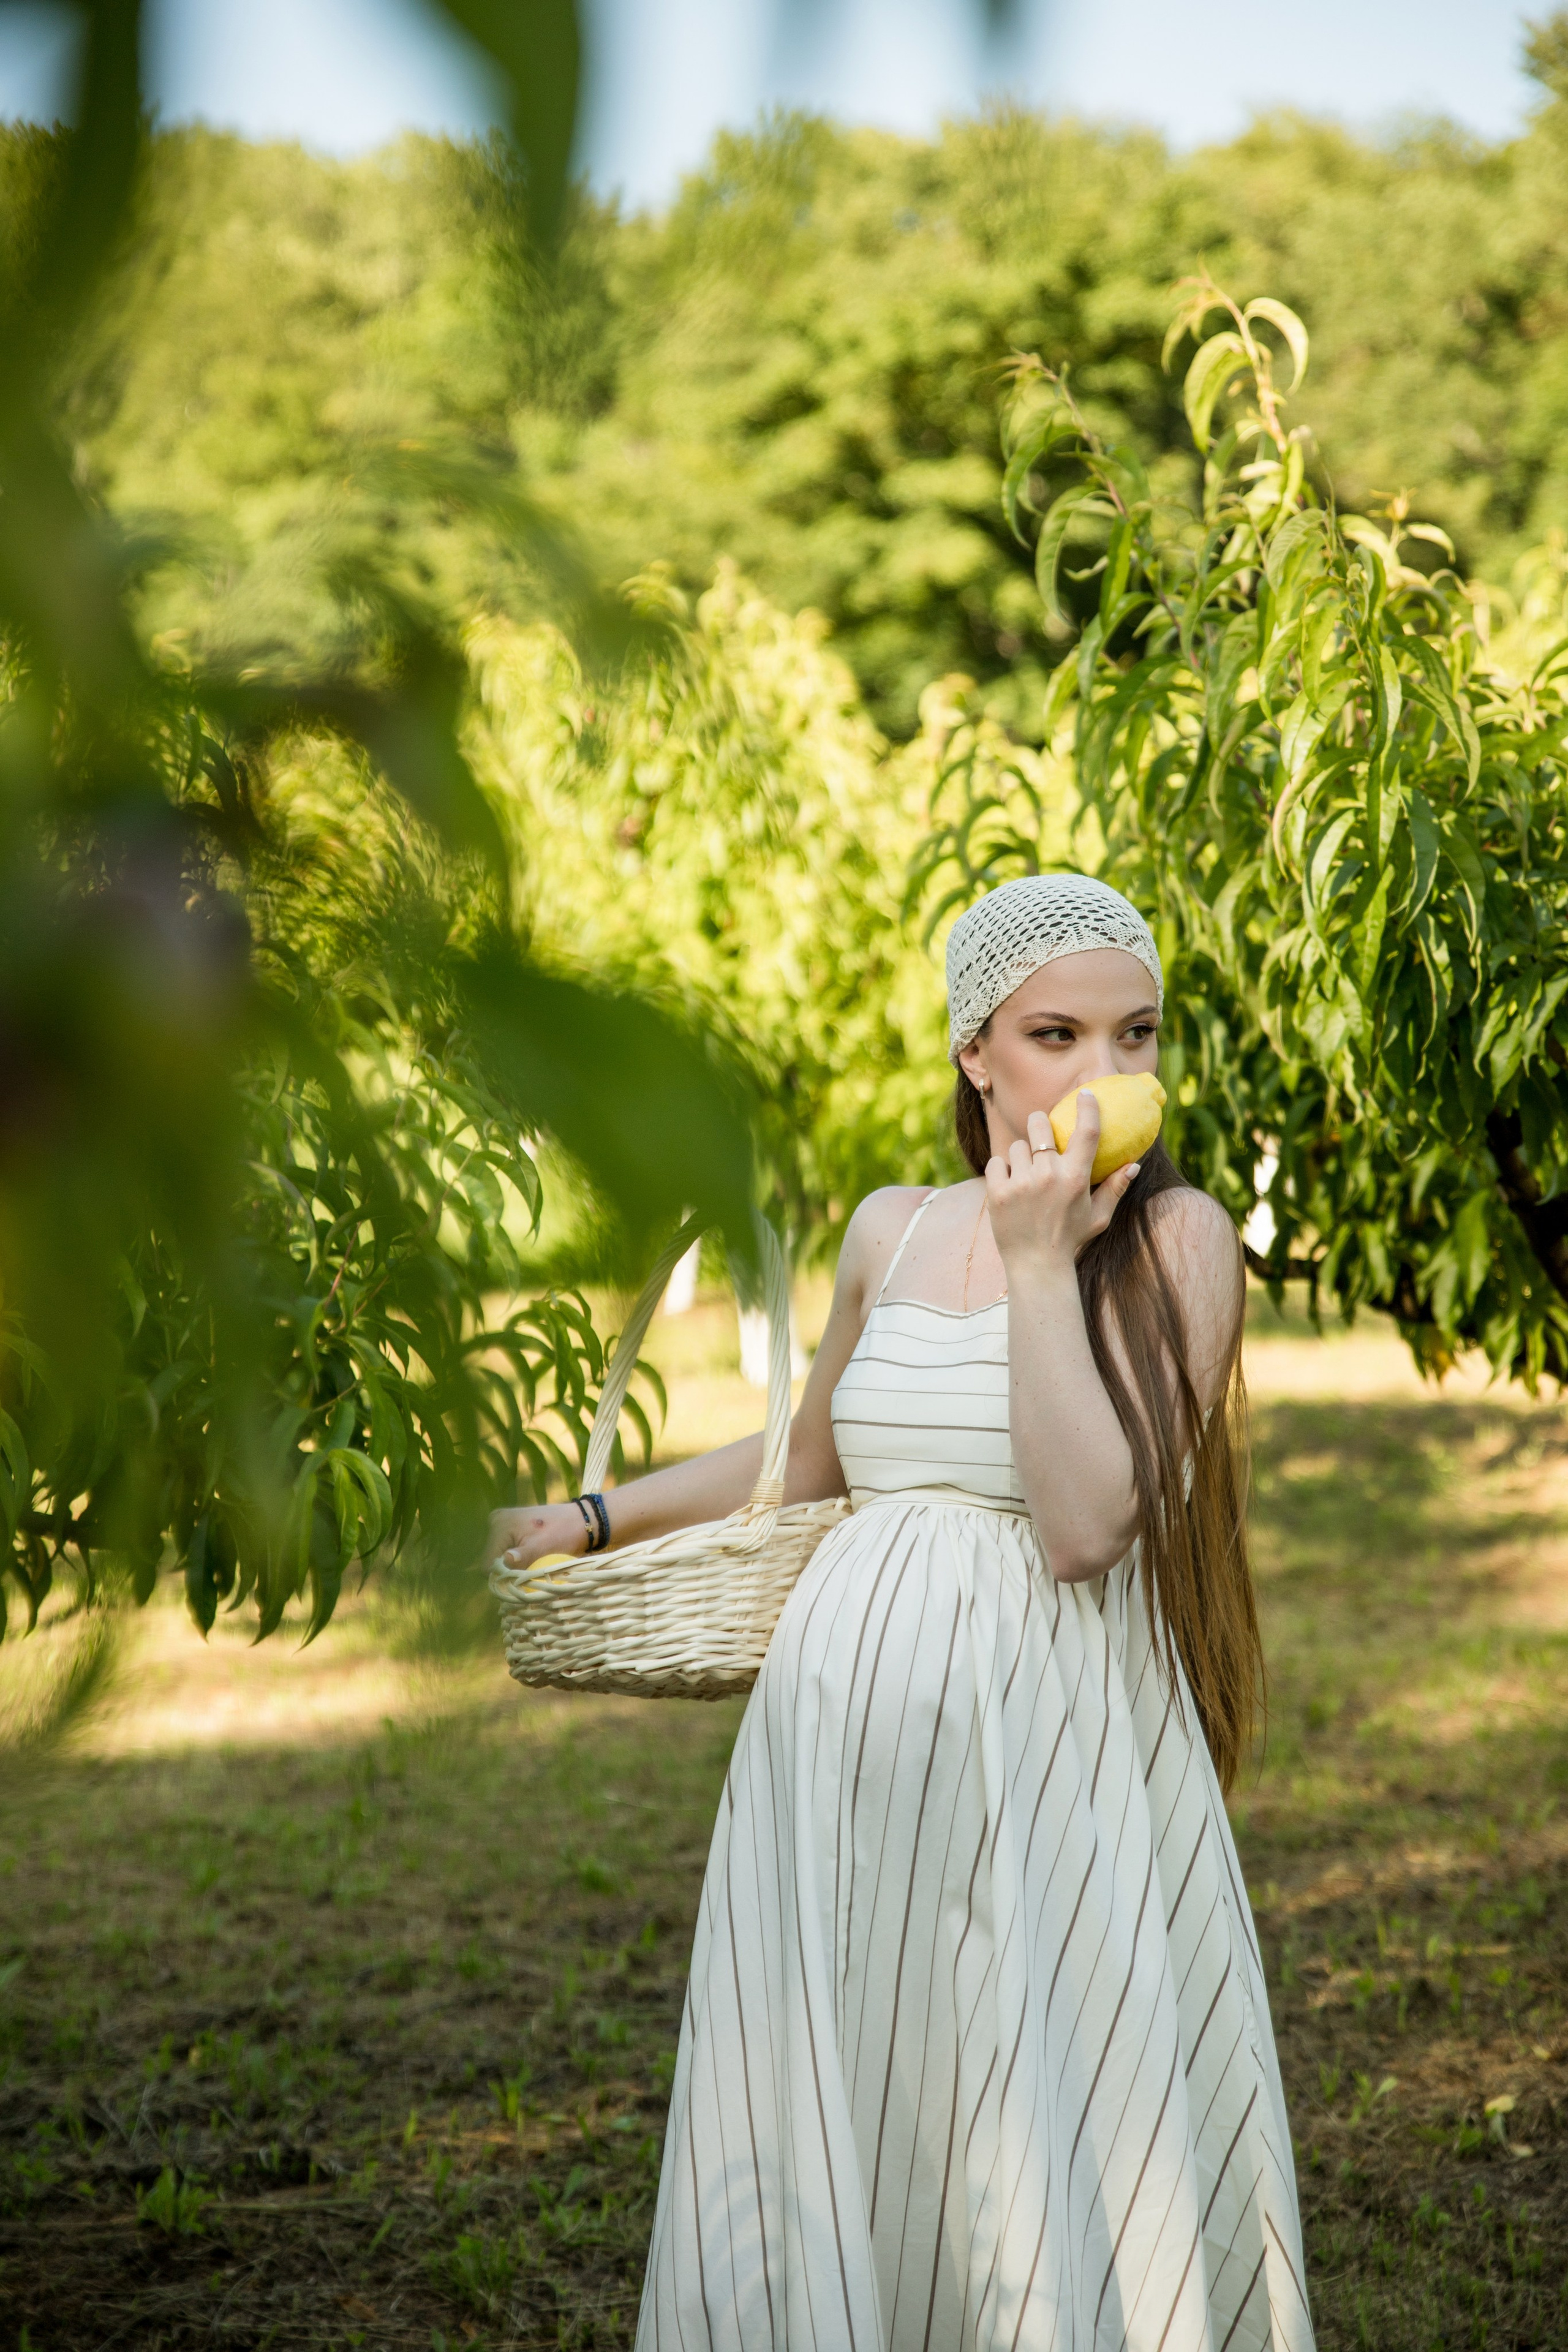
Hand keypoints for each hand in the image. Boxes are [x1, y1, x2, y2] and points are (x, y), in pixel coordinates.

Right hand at [481, 1501, 588, 1572]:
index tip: (522, 1576)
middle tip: (531, 1567)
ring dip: (514, 1564)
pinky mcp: (511, 1526)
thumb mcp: (542, 1549)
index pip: (487, 1564)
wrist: (580, 1520)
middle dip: (509, 1568)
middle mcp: (495, 1520)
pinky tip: (532, 1554)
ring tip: (534, 1560)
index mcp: (499, 1524)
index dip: (503, 1576)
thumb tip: (504, 1563)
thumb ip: (521, 1558)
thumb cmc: (563, 1534)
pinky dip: (518, 1556)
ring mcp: (503, 1522)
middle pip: (493, 1559)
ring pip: (500, 1556)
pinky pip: (507, 1548)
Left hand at [985, 1097, 1140, 1277]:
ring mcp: (1021, 1183)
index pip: (1086, 1132)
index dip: (1087, 1108)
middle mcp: (1048, 1176)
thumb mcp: (1098, 1217)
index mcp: (1075, 1178)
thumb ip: (1115, 1189)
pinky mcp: (998, 1192)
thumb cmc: (1070, 1239)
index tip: (1085, 1093)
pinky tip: (1010, 1186)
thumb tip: (1134, 1164)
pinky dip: (1001, 1171)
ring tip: (1026, 1177)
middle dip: (1039, 1124)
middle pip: (1038, 1124)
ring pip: (1017, 1146)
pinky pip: (996, 1162)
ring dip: (1021, 1157)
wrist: (1036, 1266)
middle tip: (1041, 1137)